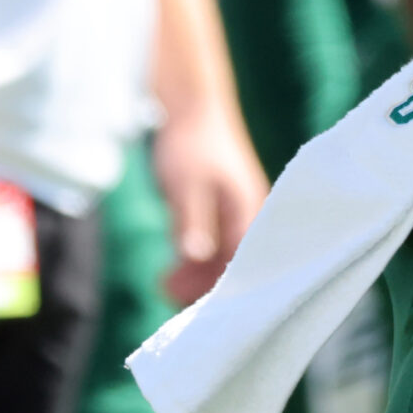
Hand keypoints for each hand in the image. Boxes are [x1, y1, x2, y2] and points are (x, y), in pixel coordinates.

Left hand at [152, 108, 267, 307]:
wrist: (192, 109)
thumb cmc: (192, 145)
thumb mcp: (186, 185)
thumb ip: (193, 220)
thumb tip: (197, 256)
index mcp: (251, 212)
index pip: (245, 265)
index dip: (219, 289)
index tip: (189, 303)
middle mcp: (251, 219)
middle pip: (235, 269)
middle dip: (203, 288)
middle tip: (164, 293)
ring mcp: (237, 218)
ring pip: (222, 262)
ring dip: (195, 279)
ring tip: (161, 286)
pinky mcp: (222, 217)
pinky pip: (213, 251)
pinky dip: (193, 265)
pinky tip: (168, 275)